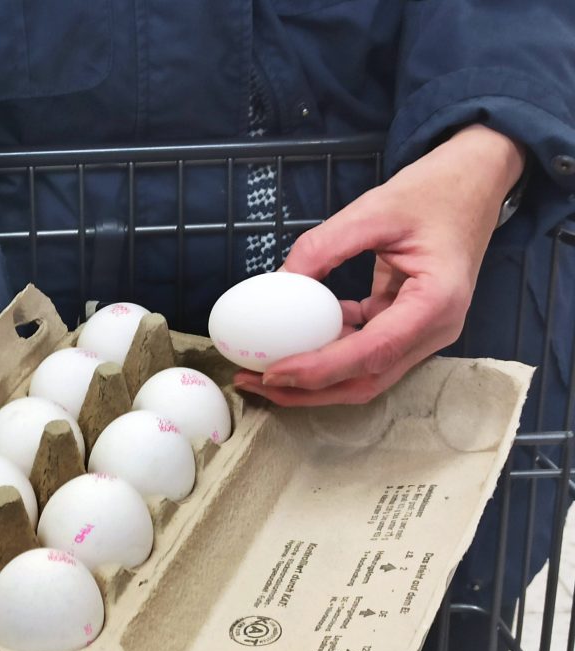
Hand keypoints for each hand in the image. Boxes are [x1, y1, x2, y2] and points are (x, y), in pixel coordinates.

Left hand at [234, 124, 526, 405]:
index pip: (373, 352)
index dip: (320, 369)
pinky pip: (363, 353)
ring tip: (263, 371)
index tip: (274, 372)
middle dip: (308, 390)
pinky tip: (293, 342)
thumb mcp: (374, 209)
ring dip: (313, 379)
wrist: (471, 184)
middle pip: (366, 381)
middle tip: (256, 382)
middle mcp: (435, 329)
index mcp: (436, 302)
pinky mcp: (407, 328)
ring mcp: (423, 333)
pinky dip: (327, 354)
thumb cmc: (433, 193)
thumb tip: (278, 281)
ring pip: (363, 376)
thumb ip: (323, 245)